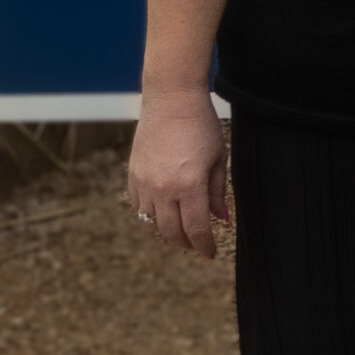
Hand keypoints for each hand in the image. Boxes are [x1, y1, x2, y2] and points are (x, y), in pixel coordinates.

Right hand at [126, 89, 228, 258]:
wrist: (171, 100)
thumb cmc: (201, 126)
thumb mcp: (218, 158)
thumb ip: (217, 192)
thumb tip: (221, 218)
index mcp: (190, 185)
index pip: (196, 228)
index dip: (204, 245)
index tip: (210, 254)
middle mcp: (163, 188)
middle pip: (171, 232)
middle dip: (185, 243)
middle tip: (196, 245)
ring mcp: (144, 182)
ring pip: (152, 222)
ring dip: (167, 231)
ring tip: (181, 230)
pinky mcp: (133, 175)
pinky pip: (138, 206)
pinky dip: (150, 215)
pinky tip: (163, 213)